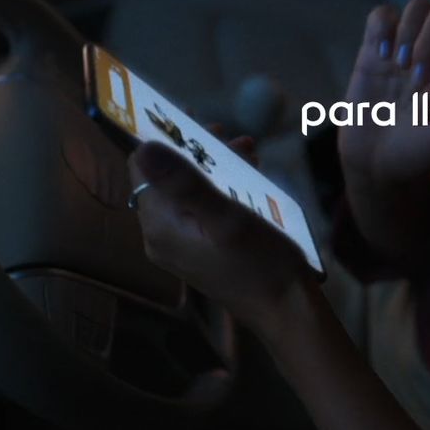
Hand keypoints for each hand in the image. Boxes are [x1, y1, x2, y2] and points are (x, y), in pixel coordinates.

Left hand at [127, 140, 306, 335]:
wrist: (287, 310)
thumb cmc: (261, 264)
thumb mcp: (227, 217)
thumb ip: (184, 183)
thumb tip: (144, 147)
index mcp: (160, 226)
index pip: (142, 167)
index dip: (163, 138)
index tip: (193, 118)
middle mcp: (161, 235)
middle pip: (164, 177)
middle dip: (195, 149)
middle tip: (228, 134)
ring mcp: (179, 244)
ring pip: (185, 189)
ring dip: (213, 165)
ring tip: (248, 151)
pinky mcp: (199, 248)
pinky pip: (200, 206)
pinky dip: (220, 186)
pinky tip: (249, 177)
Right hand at [337, 0, 429, 187]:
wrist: (376, 161)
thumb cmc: (418, 152)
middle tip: (416, 77)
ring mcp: (404, 49)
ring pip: (419, 6)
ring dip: (410, 31)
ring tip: (399, 64)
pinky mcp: (373, 48)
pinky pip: (382, 14)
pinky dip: (383, 26)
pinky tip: (380, 55)